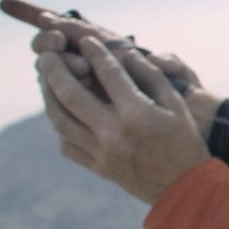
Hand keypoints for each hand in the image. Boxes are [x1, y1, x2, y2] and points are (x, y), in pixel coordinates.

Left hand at [37, 36, 211, 203]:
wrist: (185, 187)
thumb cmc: (185, 141)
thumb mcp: (176, 105)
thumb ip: (151, 77)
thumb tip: (126, 55)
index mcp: (137, 114)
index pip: (108, 73)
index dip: (94, 52)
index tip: (85, 40)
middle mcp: (114, 132)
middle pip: (71, 93)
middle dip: (54, 69)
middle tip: (45, 54)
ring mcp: (102, 152)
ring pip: (60, 119)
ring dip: (47, 95)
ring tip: (44, 79)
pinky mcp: (97, 167)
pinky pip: (66, 143)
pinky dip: (59, 125)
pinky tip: (60, 111)